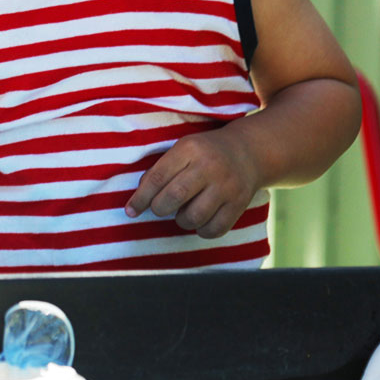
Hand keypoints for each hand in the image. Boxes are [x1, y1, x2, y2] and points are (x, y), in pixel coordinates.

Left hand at [124, 129, 259, 237]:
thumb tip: (140, 198)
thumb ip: (161, 170)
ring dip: (181, 220)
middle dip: (159, 208)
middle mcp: (210, 166)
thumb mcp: (183, 149)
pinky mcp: (239, 203)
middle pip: (174, 197)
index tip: (131, 211)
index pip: (157, 177)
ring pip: (193, 217)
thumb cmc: (206, 152)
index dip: (140, 198)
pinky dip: (202, 230)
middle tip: (160, 208)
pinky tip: (200, 220)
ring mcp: (227, 186)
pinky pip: (214, 229)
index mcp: (190, 148)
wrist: (248, 151)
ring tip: (183, 212)